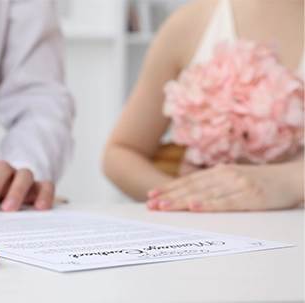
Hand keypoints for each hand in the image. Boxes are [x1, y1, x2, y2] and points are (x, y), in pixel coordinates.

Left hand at [0, 159, 53, 211]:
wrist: (19, 189)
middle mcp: (8, 169)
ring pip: (24, 175)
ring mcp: (26, 177)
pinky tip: (39, 207)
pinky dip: (44, 195)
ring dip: (16, 191)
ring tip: (9, 209)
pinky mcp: (42, 186)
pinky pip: (47, 185)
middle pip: (1, 168)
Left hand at [146, 163, 300, 211]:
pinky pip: (226, 202)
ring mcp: (238, 185)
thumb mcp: (236, 178)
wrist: (294, 178)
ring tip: (163, 207)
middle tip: (150, 205)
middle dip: (168, 197)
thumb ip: (216, 184)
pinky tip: (194, 207)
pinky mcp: (250, 196)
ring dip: (181, 201)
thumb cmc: (263, 181)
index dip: (169, 189)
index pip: (189, 181)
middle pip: (191, 188)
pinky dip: (208, 204)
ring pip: (203, 194)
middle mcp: (226, 175)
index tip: (152, 196)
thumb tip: (193, 195)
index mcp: (220, 171)